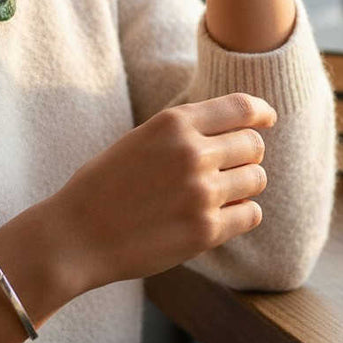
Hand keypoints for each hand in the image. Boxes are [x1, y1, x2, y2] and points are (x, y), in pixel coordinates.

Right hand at [48, 93, 277, 293]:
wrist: (75, 235)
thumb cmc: (106, 183)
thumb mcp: (144, 137)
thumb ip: (187, 128)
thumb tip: (239, 124)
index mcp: (175, 123)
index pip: (241, 107)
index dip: (261, 112)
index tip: (267, 119)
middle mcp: (193, 152)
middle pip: (254, 145)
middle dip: (247, 154)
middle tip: (229, 167)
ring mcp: (201, 193)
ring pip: (256, 179)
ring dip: (245, 185)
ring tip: (220, 193)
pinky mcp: (204, 231)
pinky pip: (250, 214)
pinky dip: (241, 214)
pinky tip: (218, 216)